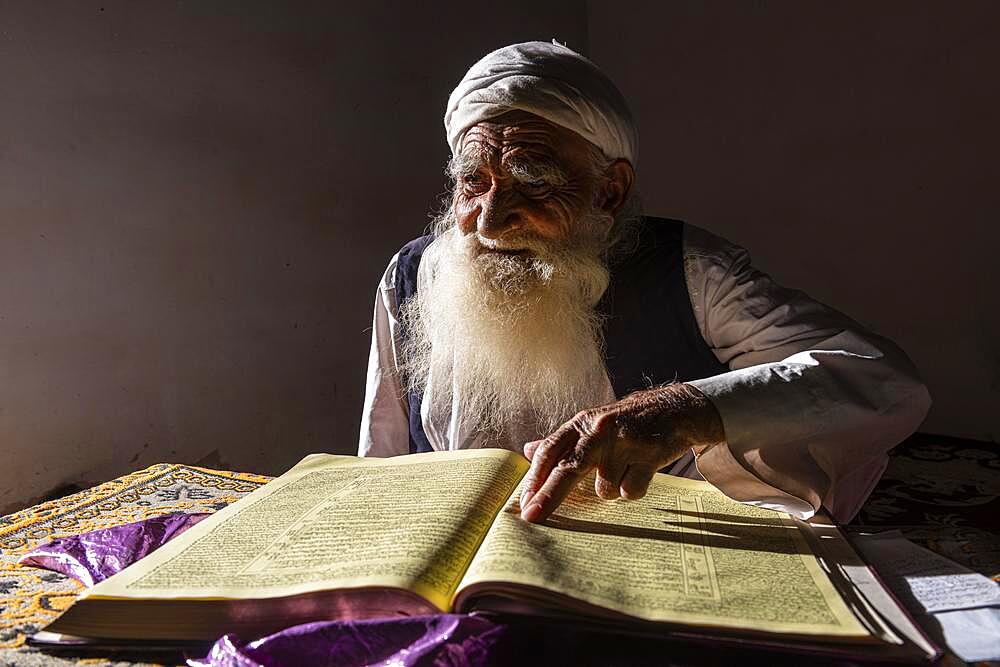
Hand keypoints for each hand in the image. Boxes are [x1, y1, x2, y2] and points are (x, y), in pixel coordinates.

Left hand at [519, 383, 724, 522]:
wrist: (674, 410)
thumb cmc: (625, 424)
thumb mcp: (591, 427)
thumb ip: (560, 443)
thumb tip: (527, 450)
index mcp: (581, 425)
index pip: (549, 451)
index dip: (534, 478)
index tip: (523, 503)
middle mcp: (599, 431)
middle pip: (568, 467)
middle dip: (548, 496)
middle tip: (532, 517)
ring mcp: (624, 442)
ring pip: (604, 488)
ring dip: (611, 488)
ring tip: (624, 469)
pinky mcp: (649, 454)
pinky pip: (630, 491)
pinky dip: (633, 488)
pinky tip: (640, 470)